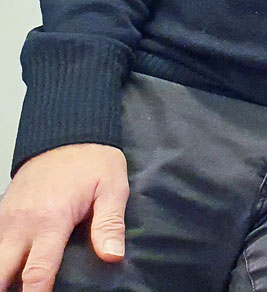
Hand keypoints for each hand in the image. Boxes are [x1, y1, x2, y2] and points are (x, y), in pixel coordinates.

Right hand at [0, 144, 128, 291]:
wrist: (67, 133)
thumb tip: (112, 256)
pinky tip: (9, 268)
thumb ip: (110, 224)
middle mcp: (22, 222)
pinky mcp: (2, 212)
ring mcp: (7, 217)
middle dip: (7, 287)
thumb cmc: (93, 161)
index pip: (38, 270)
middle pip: (2, 270)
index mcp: (51, 219)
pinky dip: (0, 257)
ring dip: (2, 274)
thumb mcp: (112, 188)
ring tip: (14, 284)